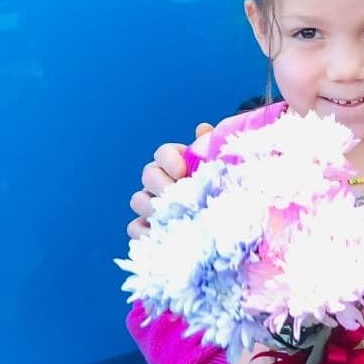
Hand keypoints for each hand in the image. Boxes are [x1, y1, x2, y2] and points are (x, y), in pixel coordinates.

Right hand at [126, 123, 213, 238]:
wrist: (228, 217)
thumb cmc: (223, 184)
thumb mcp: (222, 165)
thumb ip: (213, 146)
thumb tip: (202, 129)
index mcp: (177, 161)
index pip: (163, 153)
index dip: (169, 159)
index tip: (182, 170)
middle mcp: (160, 180)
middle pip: (148, 175)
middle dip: (161, 184)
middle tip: (178, 196)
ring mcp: (152, 204)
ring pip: (138, 200)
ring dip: (152, 207)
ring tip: (172, 215)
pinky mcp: (149, 228)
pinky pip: (134, 228)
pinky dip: (142, 232)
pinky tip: (160, 234)